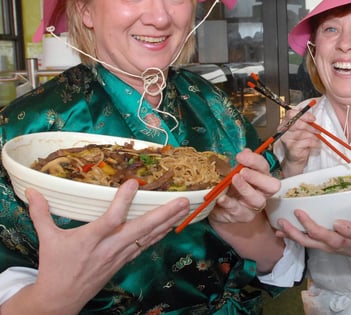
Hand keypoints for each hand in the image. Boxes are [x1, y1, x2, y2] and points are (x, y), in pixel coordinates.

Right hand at [19, 179, 188, 313]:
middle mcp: (110, 247)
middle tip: (183, 200)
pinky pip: (147, 245)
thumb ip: (41, 213)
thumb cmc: (55, 266)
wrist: (60, 299)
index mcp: (91, 239)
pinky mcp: (124, 261)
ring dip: (169, 222)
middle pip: (141, 229)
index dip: (123, 202)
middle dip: (164, 214)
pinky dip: (161, 234)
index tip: (133, 183)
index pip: (111, 218)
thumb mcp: (47, 239)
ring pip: (149, 237)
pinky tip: (173, 224)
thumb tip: (32, 191)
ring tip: (186, 208)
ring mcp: (120, 255)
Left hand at [208, 148, 280, 223]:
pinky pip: (239, 211)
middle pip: (272, 186)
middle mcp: (262, 192)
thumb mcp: (232, 171)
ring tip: (233, 180)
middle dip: (258, 177)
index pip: (264, 167)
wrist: (216, 205)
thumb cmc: (228, 186)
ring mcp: (254, 206)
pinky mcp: (244, 217)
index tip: (240, 156)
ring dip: (245, 189)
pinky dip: (230, 203)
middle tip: (242, 171)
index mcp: (261, 177)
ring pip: (258, 200)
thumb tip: (246, 151)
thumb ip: (240, 162)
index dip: (255, 161)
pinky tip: (221, 197)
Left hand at [275, 210, 350, 260]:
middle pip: (307, 241)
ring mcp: (328, 247)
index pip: (318, 233)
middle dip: (292, 232)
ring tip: (278, 231)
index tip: (297, 210)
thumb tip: (336, 223)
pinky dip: (300, 237)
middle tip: (280, 222)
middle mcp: (329, 246)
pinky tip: (293, 233)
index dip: (306, 223)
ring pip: (307, 243)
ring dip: (292, 236)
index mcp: (337, 241)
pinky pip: (311, 242)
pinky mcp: (328, 246)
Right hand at [276, 109, 320, 176]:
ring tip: (316, 139)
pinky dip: (314, 143)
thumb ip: (304, 120)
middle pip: (296, 123)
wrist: (295, 160)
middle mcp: (283, 131)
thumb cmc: (299, 143)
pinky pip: (307, 142)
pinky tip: (315, 145)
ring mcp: (286, 140)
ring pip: (303, 133)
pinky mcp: (291, 148)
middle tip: (317, 130)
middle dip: (310, 127)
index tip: (313, 119)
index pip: (291, 114)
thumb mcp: (302, 130)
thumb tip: (309, 113)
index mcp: (285, 123)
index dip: (304, 115)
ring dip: (314, 136)